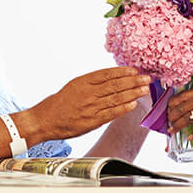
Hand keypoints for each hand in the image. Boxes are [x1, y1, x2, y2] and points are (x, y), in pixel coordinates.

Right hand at [24, 67, 150, 141]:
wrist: (45, 120)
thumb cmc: (60, 103)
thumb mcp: (74, 86)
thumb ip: (92, 83)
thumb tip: (114, 79)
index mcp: (83, 82)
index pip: (107, 74)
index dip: (122, 72)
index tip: (135, 70)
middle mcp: (87, 93)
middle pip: (114, 85)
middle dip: (133, 81)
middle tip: (147, 79)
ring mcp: (90, 107)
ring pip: (115, 98)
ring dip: (132, 93)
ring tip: (144, 89)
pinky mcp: (91, 121)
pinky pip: (110, 113)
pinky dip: (123, 108)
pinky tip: (133, 104)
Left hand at [167, 86, 192, 141]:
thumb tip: (192, 104)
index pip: (182, 96)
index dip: (172, 103)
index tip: (168, 108)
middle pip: (181, 107)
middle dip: (172, 116)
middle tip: (168, 121)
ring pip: (187, 117)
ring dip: (178, 125)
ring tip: (172, 129)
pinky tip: (189, 137)